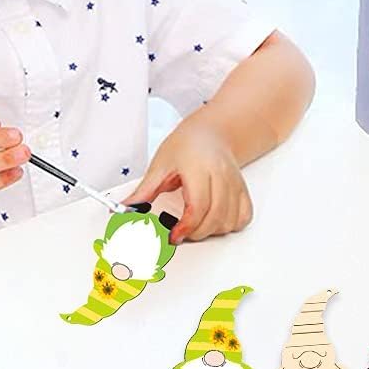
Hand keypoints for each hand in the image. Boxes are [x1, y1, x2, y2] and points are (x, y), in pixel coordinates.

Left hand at [123, 117, 251, 243]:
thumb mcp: (160, 166)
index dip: (186, 227)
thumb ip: (144, 192)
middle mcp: (221, 176)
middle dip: (196, 233)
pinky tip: (213, 221)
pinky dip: (229, 226)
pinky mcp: (242, 190)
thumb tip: (125, 210)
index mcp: (200, 168)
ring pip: (229, 221)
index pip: (198, 206)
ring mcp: (235, 184)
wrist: (210, 133)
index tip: (174, 236)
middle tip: (180, 232)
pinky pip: (243, 217)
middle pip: (215, 217)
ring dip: (211, 231)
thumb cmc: (186, 145)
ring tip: (194, 225)